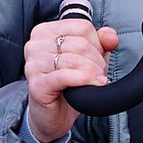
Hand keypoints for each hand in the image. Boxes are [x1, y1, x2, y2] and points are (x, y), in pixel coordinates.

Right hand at [24, 13, 119, 142]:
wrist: (54, 115)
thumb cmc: (68, 84)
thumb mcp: (89, 59)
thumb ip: (102, 43)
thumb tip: (110, 36)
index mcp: (45, 31)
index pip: (82, 27)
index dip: (97, 43)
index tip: (97, 58)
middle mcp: (35, 44)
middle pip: (79, 43)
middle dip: (96, 60)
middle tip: (99, 73)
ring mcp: (33, 64)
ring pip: (74, 59)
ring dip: (93, 71)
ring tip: (97, 80)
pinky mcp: (37, 84)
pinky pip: (66, 76)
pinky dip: (85, 79)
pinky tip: (95, 84)